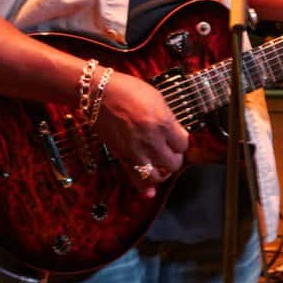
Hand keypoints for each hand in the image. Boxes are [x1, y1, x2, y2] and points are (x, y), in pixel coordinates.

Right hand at [93, 71, 188, 195]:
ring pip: (157, 176)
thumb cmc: (128, 91)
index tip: (177, 138)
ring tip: (160, 165)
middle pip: (174, 163)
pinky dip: (145, 188)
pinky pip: (136, 179)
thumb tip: (177, 134)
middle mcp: (150, 141)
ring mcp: (135, 151)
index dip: (181, 141)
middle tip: (170, 151)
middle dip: (174, 158)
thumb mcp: (156, 99)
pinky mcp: (122, 156)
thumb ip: (168, 119)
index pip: (183, 144)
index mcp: (162, 123)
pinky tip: (150, 191)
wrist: (99, 94)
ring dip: (161, 172)